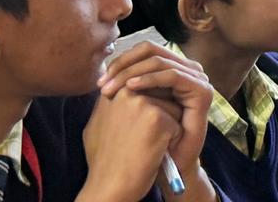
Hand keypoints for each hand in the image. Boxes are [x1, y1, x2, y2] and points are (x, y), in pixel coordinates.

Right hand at [80, 86, 182, 201]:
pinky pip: (178, 124)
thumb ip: (112, 104)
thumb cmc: (105, 161)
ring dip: (168, 128)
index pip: (146, 88)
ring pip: (173, 108)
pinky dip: (172, 140)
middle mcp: (125, 92)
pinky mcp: (156, 117)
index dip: (150, 110)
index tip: (141, 130)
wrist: (109, 189)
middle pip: (162, 95)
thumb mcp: (99, 125)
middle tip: (142, 141)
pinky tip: (154, 153)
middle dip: (160, 116)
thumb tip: (120, 90)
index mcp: (112, 92)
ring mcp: (141, 102)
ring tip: (145, 147)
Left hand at [97, 42, 213, 177]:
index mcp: (172, 69)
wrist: (167, 166)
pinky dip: (149, 79)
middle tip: (103, 84)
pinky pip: (172, 76)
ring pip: (159, 61)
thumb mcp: (133, 107)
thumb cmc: (147, 139)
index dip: (120, 61)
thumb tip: (104, 68)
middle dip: (123, 64)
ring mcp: (197, 78)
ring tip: (111, 88)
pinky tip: (130, 88)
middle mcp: (186, 69)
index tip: (99, 82)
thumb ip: (125, 86)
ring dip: (131, 72)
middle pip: (151, 50)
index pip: (144, 50)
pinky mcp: (202, 90)